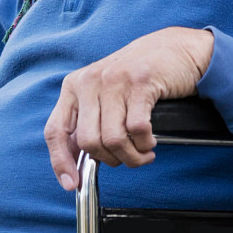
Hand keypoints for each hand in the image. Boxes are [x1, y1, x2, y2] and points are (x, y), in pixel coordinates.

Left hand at [44, 26, 214, 190]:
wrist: (177, 49)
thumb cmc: (140, 76)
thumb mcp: (104, 94)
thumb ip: (88, 121)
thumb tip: (75, 162)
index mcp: (75, 85)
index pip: (56, 130)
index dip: (60, 162)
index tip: (71, 184)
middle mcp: (90, 81)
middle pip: (88, 141)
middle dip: (110, 160)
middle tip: (127, 158)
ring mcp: (115, 80)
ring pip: (112, 139)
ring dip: (131, 156)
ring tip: (143, 152)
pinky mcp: (140, 82)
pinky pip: (137, 129)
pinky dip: (145, 143)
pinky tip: (151, 140)